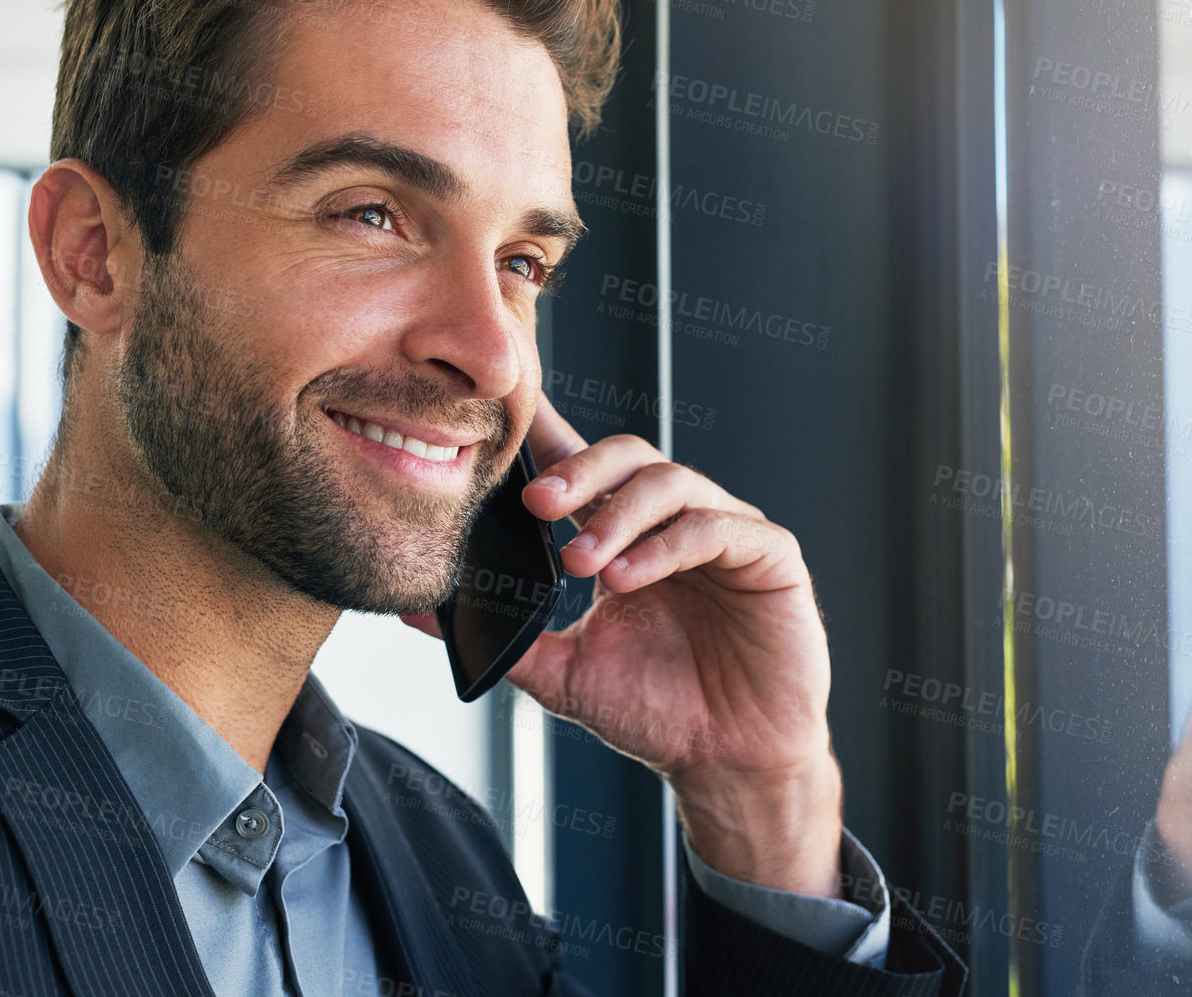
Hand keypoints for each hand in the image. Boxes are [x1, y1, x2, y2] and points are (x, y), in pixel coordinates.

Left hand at [403, 392, 844, 897]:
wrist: (727, 764)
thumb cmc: (657, 711)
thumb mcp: (563, 672)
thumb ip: (502, 636)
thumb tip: (421, 614)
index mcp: (624, 535)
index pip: (584, 467)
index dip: (546, 438)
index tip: (501, 427)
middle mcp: (674, 521)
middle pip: (628, 455)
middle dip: (577, 472)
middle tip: (536, 504)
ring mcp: (725, 531)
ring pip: (671, 482)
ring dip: (618, 515)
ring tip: (580, 561)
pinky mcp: (770, 555)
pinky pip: (717, 526)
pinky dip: (666, 546)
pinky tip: (628, 578)